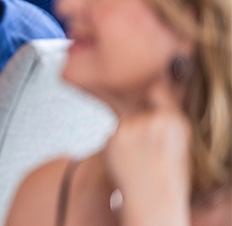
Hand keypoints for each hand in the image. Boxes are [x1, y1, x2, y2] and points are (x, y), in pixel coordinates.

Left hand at [102, 79, 190, 224]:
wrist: (153, 199)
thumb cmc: (166, 174)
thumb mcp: (178, 141)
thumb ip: (165, 118)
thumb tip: (148, 95)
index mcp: (176, 121)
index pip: (158, 90)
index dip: (148, 93)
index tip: (141, 92)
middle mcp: (156, 120)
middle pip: (134, 104)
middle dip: (133, 114)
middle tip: (139, 139)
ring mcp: (134, 126)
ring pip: (122, 120)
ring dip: (125, 132)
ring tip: (136, 155)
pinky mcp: (115, 135)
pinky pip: (112, 133)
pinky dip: (116, 144)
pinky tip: (126, 159)